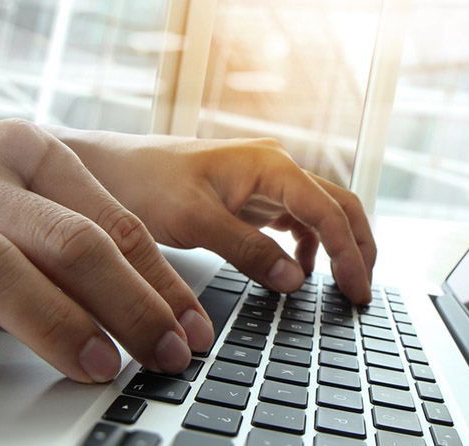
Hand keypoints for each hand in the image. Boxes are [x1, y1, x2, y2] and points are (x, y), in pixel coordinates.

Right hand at [0, 120, 213, 381]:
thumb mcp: (22, 179)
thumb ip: (78, 225)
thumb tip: (156, 298)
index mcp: (26, 152)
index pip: (112, 223)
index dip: (159, 282)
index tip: (191, 331)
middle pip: (65, 241)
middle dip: (127, 304)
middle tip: (162, 355)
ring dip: (52, 321)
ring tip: (96, 365)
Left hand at [78, 134, 376, 303]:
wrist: (107, 169)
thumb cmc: (142, 182)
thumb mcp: (194, 221)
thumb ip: (247, 250)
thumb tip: (295, 280)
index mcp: (269, 164)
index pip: (328, 211)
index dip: (350, 253)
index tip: (357, 291)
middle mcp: (274, 168)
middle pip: (338, 206)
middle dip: (358, 247)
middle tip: (362, 291)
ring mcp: (265, 181)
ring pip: (320, 213)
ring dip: (337, 247)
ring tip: (343, 285)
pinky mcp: (251, 197)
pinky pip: (294, 221)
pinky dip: (307, 247)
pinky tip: (300, 271)